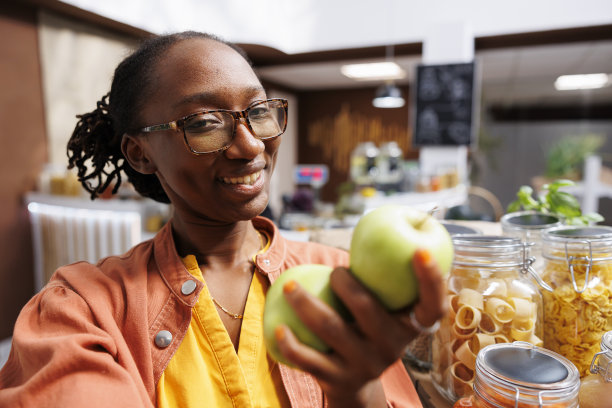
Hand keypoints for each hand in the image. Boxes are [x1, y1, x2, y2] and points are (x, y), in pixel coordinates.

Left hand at [274, 248, 446, 407]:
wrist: (354, 383)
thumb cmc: (368, 325)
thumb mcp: (384, 307)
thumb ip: (383, 276)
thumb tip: (379, 224)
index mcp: (411, 326)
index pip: (433, 305)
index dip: (431, 279)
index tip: (421, 250)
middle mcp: (393, 348)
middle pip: (369, 310)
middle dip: (346, 284)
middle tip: (335, 272)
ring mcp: (366, 365)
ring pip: (332, 330)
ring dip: (307, 303)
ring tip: (288, 286)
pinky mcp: (338, 379)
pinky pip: (309, 360)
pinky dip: (290, 343)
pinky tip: (277, 328)